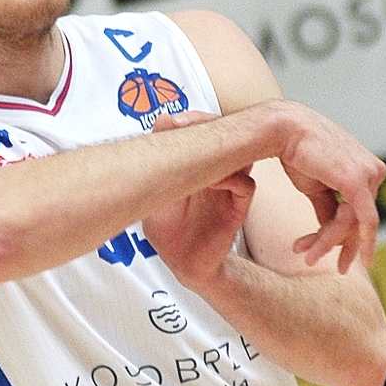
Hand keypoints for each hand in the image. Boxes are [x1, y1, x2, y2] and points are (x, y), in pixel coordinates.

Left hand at [142, 112, 254, 289]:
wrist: (183, 265)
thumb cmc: (167, 233)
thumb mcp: (152, 202)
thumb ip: (153, 179)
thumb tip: (139, 154)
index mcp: (194, 166)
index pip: (199, 132)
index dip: (188, 120)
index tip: (169, 120)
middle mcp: (214, 172)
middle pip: (222, 136)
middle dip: (206, 125)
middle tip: (185, 124)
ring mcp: (227, 188)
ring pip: (239, 155)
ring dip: (224, 150)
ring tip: (202, 150)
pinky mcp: (237, 207)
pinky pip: (245, 184)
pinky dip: (232, 178)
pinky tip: (213, 181)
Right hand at [267, 102, 384, 273]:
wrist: (283, 129)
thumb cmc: (296, 152)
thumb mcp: (316, 187)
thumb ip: (329, 208)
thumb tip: (333, 230)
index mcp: (365, 169)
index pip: (359, 211)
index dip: (345, 236)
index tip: (333, 255)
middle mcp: (373, 171)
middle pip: (358, 220)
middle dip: (338, 244)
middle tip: (328, 265)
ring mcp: (369, 175)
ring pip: (353, 224)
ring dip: (327, 241)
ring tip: (304, 252)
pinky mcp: (359, 182)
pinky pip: (364, 221)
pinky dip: (364, 242)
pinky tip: (363, 261)